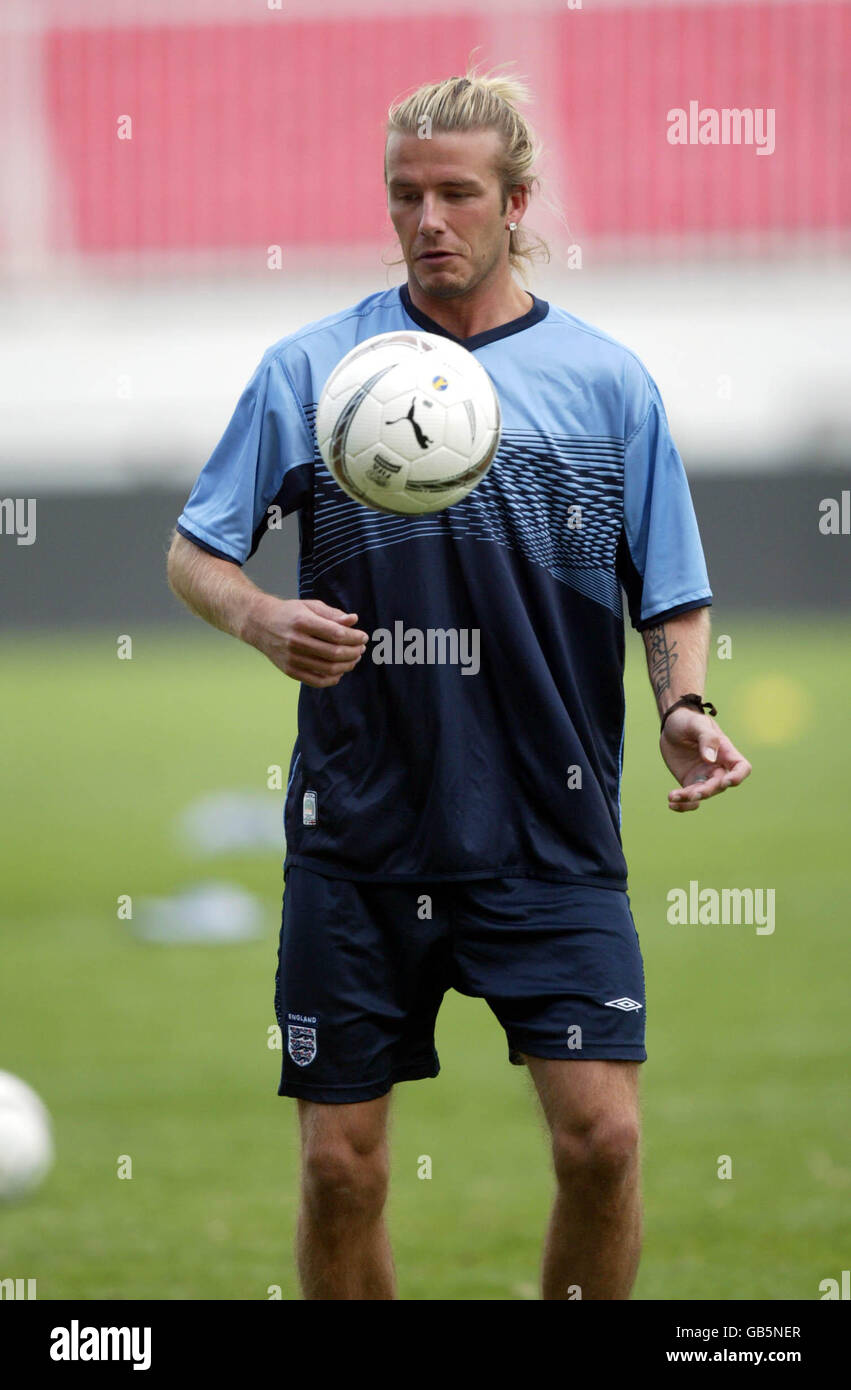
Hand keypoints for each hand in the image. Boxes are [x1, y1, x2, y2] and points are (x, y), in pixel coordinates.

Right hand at [243, 595, 368, 687]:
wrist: (260, 624)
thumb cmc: (289, 613)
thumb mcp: (310, 606)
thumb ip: (332, 614)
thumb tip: (353, 620)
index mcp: (302, 622)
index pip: (336, 634)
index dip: (354, 637)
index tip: (363, 637)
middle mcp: (295, 641)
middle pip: (334, 653)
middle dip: (354, 652)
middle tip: (361, 648)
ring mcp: (292, 658)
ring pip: (328, 669)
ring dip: (347, 665)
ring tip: (354, 658)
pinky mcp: (290, 671)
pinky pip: (316, 681)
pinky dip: (332, 679)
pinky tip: (340, 671)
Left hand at [660, 708, 751, 812]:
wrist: (672, 725)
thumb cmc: (688, 720)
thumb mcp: (697, 724)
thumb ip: (706, 738)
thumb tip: (710, 759)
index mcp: (726, 752)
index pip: (741, 768)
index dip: (738, 777)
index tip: (726, 781)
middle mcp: (717, 767)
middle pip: (719, 785)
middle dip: (707, 791)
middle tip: (692, 793)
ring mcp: (704, 776)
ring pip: (703, 794)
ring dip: (690, 799)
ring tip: (673, 797)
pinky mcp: (689, 782)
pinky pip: (689, 798)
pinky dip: (682, 804)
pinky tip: (671, 802)